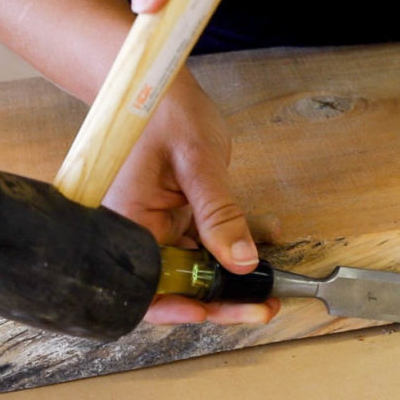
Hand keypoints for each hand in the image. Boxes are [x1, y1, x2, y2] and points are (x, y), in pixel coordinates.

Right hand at [104, 75, 279, 324]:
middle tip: (262, 307)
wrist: (160, 86)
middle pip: (177, 284)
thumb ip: (218, 213)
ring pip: (199, 267)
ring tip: (273, 280)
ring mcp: (162, 226)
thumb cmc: (162, 112)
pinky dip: (239, 239)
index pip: (145, 286)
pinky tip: (268, 234)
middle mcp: (140, 233)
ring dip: (235, 273)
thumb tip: (241, 261)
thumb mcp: (197, 162)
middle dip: (221, 298)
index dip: (177, 308)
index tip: (214, 313)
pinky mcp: (182, 216)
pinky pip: (211, 240)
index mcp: (126, 224)